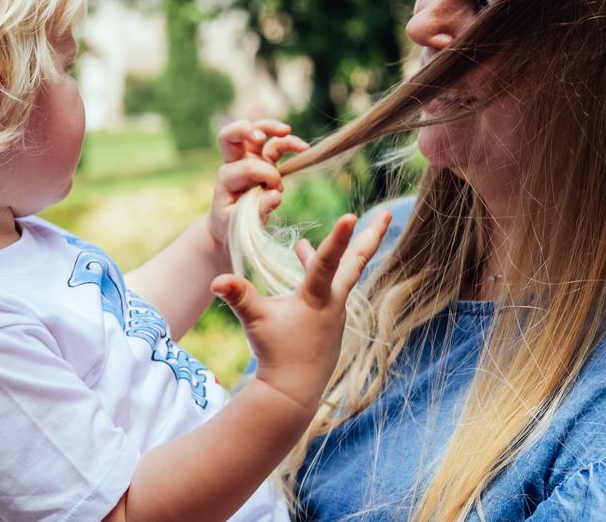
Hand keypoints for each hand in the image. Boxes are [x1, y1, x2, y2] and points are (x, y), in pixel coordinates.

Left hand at [208, 119, 308, 245]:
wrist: (230, 224)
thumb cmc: (232, 224)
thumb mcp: (240, 224)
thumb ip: (258, 210)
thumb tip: (275, 195)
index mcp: (227, 178)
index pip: (246, 166)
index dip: (265, 175)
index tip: (276, 191)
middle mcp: (236, 164)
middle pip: (232, 135)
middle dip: (244, 130)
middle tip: (260, 137)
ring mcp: (250, 159)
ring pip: (257, 132)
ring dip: (270, 127)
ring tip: (287, 131)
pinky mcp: (264, 161)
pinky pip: (276, 144)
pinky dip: (289, 142)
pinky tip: (304, 148)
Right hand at [210, 210, 392, 413]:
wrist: (293, 391)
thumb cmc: (276, 354)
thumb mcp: (255, 321)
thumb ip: (238, 296)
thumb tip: (215, 279)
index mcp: (316, 298)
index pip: (328, 262)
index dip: (338, 238)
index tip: (352, 215)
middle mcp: (333, 302)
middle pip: (356, 262)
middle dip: (371, 237)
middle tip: (389, 214)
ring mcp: (336, 311)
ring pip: (340, 273)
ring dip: (335, 252)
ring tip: (318, 239)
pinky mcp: (330, 320)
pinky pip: (330, 288)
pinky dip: (320, 272)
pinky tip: (301, 257)